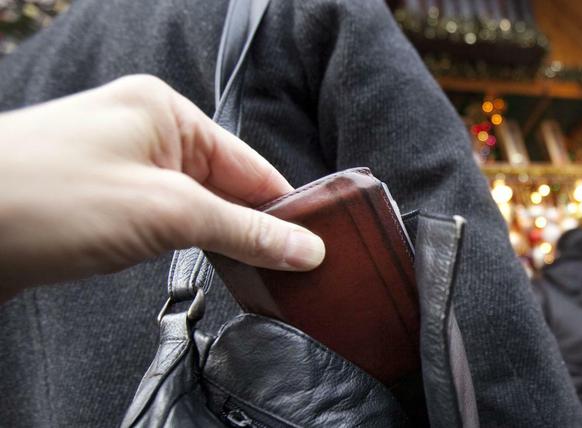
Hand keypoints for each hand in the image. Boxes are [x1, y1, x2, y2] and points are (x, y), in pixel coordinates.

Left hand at [0, 75, 324, 297]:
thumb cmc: (41, 197)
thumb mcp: (164, 213)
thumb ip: (242, 230)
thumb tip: (303, 247)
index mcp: (164, 111)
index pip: (249, 163)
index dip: (285, 209)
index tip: (315, 249)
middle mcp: (142, 131)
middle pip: (222, 185)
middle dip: (250, 228)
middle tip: (288, 273)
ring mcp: (116, 166)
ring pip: (190, 206)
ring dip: (215, 240)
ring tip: (250, 276)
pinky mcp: (95, 201)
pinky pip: (157, 220)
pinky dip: (180, 245)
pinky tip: (197, 269)